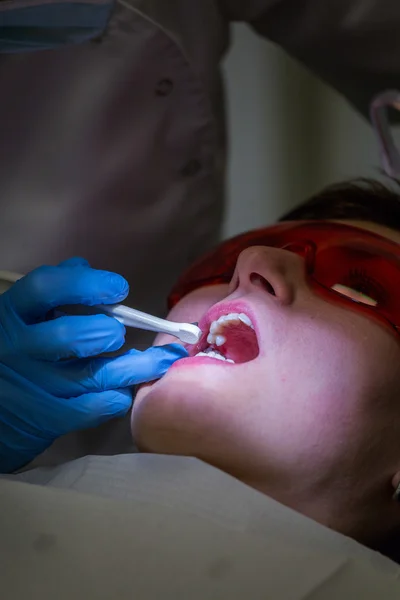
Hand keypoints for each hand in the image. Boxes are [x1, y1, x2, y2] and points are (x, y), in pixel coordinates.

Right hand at [0, 258, 186, 472]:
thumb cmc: (18, 348)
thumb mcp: (25, 315)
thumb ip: (54, 289)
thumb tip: (83, 267)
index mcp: (12, 313)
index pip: (46, 288)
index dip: (86, 284)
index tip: (119, 288)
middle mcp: (16, 348)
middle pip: (68, 337)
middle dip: (105, 333)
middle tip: (120, 334)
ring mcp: (30, 385)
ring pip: (90, 377)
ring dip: (133, 368)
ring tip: (158, 361)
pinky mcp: (43, 419)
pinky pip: (89, 409)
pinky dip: (115, 399)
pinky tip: (127, 390)